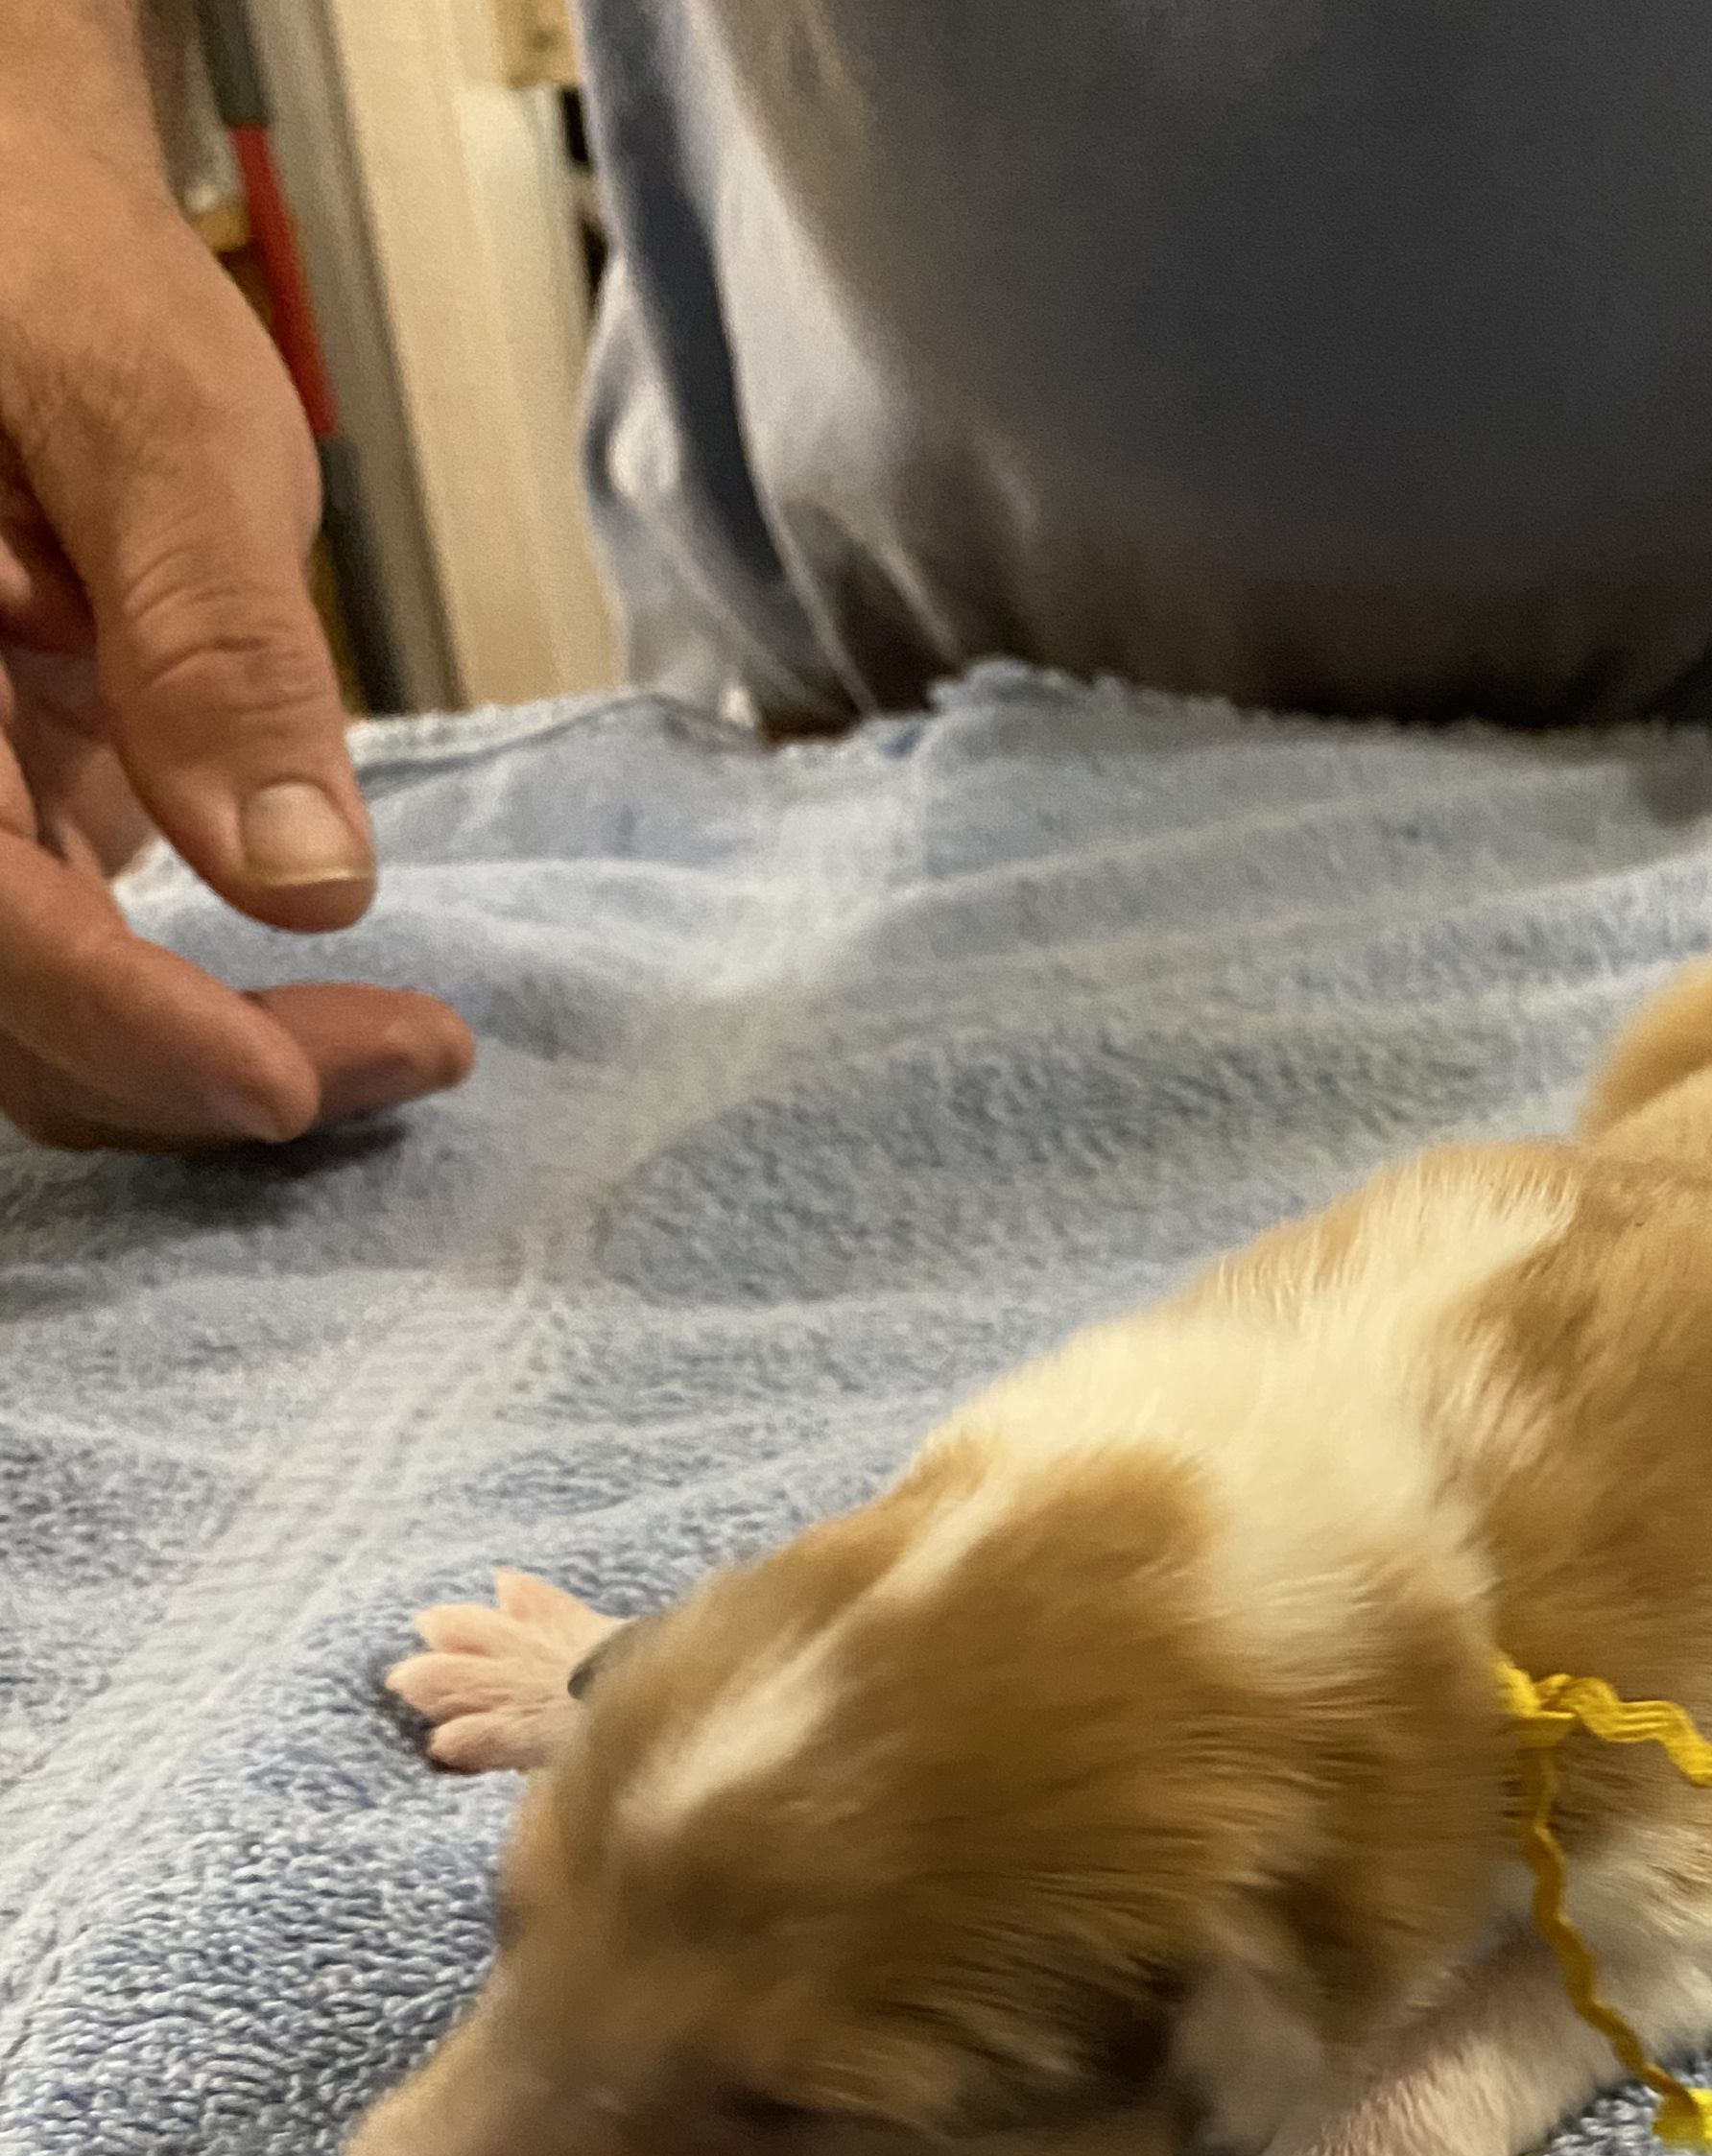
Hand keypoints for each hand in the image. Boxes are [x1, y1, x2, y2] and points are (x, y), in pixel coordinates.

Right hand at [0, 143, 470, 1148]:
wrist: (23, 257)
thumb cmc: (63, 287)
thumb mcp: (162, 429)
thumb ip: (217, 650)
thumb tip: (306, 882)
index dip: (119, 1023)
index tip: (285, 1083)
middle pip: (6, 1015)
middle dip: (193, 1078)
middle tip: (413, 1055)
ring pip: (43, 1031)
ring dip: (215, 1080)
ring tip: (408, 1050)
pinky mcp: (15, 831)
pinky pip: (89, 984)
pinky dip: (212, 1032)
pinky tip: (356, 1028)